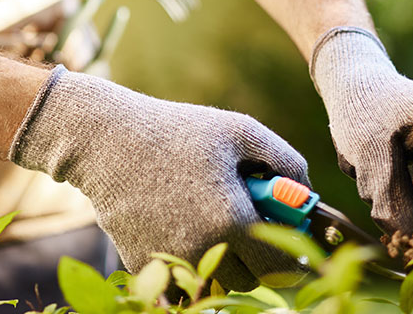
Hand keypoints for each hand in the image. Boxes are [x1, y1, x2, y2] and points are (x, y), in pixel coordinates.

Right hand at [10, 66, 308, 290]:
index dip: (293, 258)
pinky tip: (181, 222)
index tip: (293, 244)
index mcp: (232, 220)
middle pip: (249, 281)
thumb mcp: (239, 131)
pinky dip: (189, 258)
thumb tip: (307, 191)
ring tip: (212, 220)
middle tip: (247, 224)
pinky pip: (181, 276)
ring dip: (223, 261)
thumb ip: (285, 160)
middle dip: (255, 258)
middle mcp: (202, 249)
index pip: (280, 266)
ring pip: (214, 282)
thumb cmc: (176, 130)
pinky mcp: (144, 264)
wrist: (105, 140)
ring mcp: (170, 260)